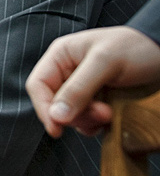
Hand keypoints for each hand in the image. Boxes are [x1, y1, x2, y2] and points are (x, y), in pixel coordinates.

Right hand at [26, 26, 159, 137]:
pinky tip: (111, 117)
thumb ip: (78, 88)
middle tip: (102, 114)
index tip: (57, 128)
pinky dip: (95, 125)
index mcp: (61, 56)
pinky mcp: (96, 101)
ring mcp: (81, 88)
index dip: (44, 108)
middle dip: (76, 114)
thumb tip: (56, 116)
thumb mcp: (106, 63)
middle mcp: (67, 73)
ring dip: (88, 121)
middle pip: (54, 104)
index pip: (38, 85)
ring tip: (110, 113)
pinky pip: (85, 120)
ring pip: (70, 115)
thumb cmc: (137, 47)